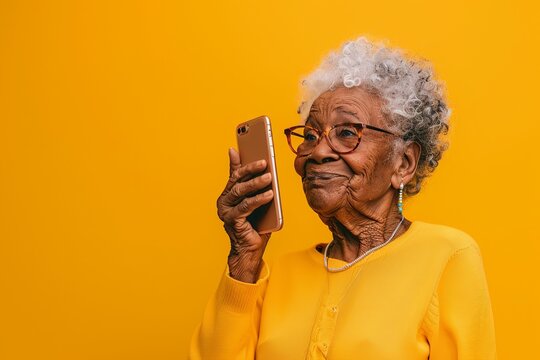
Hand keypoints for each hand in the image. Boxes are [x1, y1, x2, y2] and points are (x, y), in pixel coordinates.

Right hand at [217, 148, 273, 282]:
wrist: (250, 250)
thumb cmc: (256, 225)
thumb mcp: (258, 201)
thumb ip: (257, 186)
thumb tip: (263, 167)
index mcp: (228, 194)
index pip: (235, 173)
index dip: (242, 160)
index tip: (248, 146)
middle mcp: (224, 201)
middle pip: (237, 180)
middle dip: (251, 169)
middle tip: (264, 161)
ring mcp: (226, 211)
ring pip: (241, 191)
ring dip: (256, 183)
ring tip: (270, 177)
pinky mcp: (232, 220)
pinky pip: (246, 206)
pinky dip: (259, 199)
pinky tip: (270, 194)